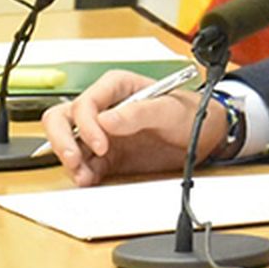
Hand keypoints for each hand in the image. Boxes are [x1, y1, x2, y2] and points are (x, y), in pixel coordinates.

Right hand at [40, 70, 226, 186]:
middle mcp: (104, 108)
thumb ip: (139, 112)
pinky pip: (82, 164)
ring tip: (85, 176)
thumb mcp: (170, 110)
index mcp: (118, 87)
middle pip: (62, 118)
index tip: (101, 144)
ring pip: (66, 143)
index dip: (86, 123)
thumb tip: (106, 119)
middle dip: (62, 140)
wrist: (207, 136)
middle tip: (75, 160)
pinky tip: (90, 180)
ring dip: (69, 161)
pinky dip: (81, 174)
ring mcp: (102, 132)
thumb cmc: (191, 113)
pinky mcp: (106, 156)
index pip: (85, 102)